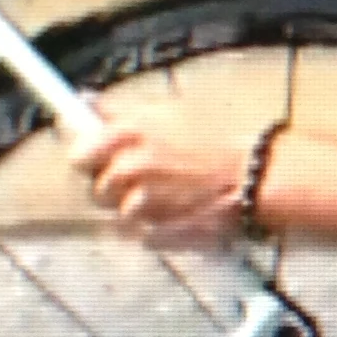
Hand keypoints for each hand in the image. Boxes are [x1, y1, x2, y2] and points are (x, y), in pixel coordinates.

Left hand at [71, 112, 253, 247]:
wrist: (257, 176)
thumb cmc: (219, 140)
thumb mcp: (170, 111)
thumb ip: (121, 113)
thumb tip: (85, 101)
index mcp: (130, 134)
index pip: (79, 152)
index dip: (86, 158)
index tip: (91, 159)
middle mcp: (130, 169)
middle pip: (98, 188)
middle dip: (115, 185)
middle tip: (143, 177)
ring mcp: (142, 205)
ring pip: (120, 214)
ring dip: (138, 208)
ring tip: (171, 195)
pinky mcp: (156, 235)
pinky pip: (142, 236)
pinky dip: (156, 229)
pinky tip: (180, 213)